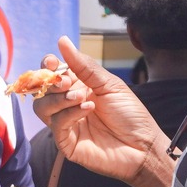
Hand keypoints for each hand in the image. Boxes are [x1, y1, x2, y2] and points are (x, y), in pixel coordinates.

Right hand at [33, 38, 164, 183]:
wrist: (144, 145)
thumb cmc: (130, 114)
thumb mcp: (109, 84)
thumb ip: (84, 66)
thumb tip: (63, 41)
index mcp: (77, 87)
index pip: (51, 73)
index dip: (48, 66)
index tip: (52, 63)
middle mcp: (67, 105)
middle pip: (42, 89)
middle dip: (51, 82)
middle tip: (67, 82)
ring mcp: (65, 124)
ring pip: (42, 107)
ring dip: (59, 99)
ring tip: (81, 97)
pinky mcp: (66, 143)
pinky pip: (56, 125)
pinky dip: (69, 114)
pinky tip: (87, 109)